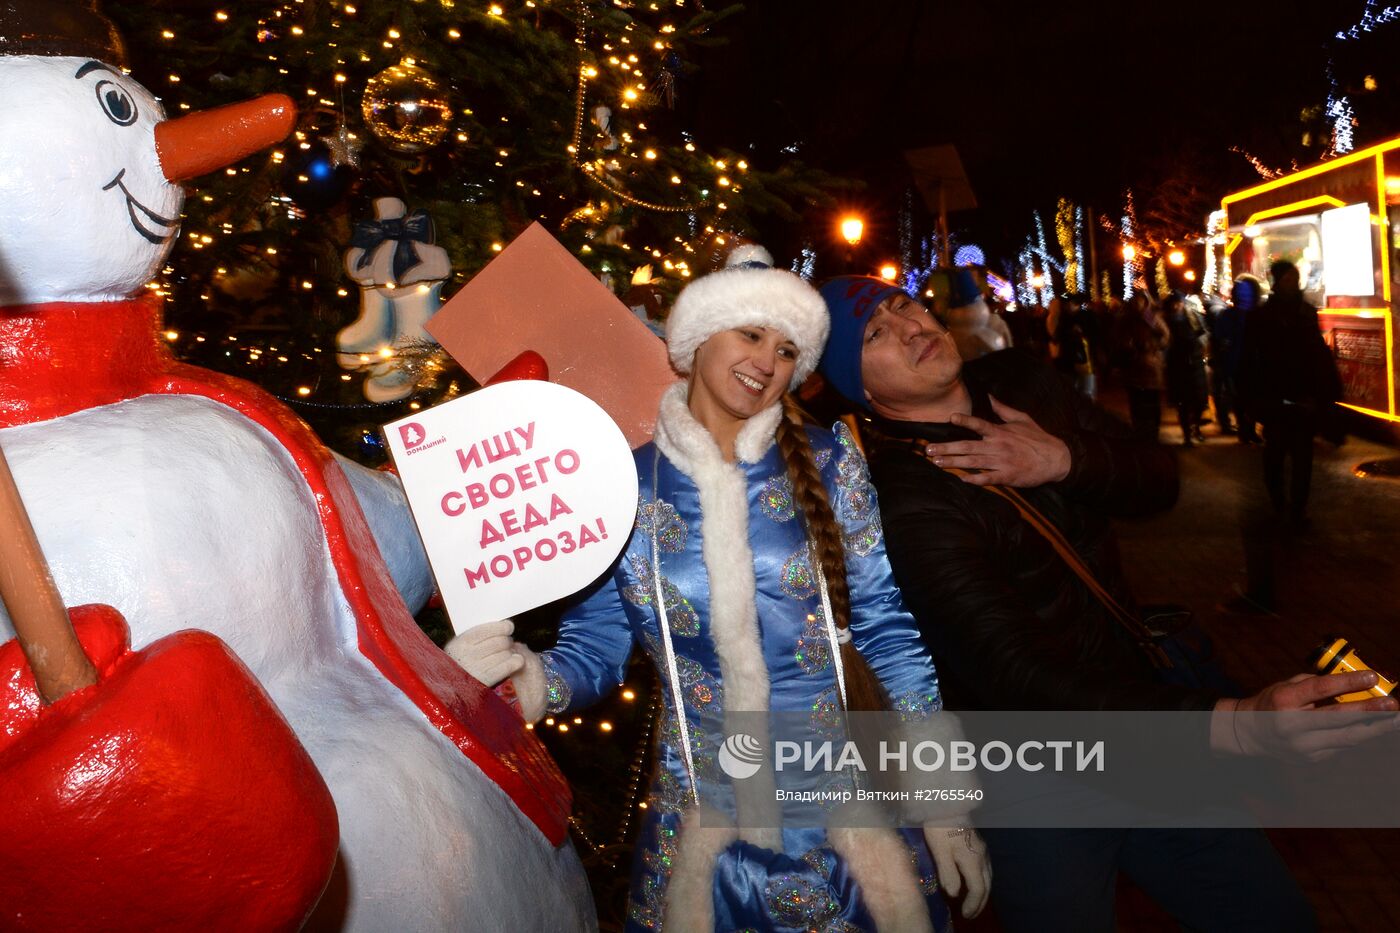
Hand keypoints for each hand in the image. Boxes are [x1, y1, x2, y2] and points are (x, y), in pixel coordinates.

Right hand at [444, 619, 523, 686]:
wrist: (452, 689)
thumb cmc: (460, 663)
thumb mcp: (460, 647)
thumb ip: (476, 636)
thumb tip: (504, 625)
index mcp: (459, 644)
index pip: (484, 630)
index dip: (501, 627)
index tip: (508, 627)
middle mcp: (466, 656)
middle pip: (498, 642)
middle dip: (506, 641)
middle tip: (507, 643)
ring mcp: (475, 670)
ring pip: (504, 654)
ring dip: (510, 652)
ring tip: (507, 654)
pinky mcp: (485, 682)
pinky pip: (506, 667)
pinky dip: (515, 662)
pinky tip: (517, 661)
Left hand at [922, 823, 990, 918]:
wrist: (946, 804)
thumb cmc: (940, 828)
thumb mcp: (940, 852)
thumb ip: (948, 874)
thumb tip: (954, 894)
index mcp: (973, 861)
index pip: (978, 889)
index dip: (973, 904)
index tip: (965, 914)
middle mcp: (982, 857)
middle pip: (987, 884)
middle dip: (980, 902)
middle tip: (971, 914)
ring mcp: (982, 849)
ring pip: (988, 876)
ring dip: (982, 892)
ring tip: (974, 902)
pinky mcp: (978, 843)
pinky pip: (986, 868)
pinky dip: (982, 880)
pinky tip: (974, 880)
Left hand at [923, 396, 1071, 487]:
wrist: (1056, 459)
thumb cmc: (1038, 438)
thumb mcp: (1022, 419)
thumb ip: (1002, 409)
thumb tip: (988, 396)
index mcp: (1001, 432)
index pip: (980, 424)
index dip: (966, 421)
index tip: (951, 418)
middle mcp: (998, 446)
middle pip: (968, 446)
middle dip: (946, 448)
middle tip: (928, 450)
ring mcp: (1002, 462)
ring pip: (972, 462)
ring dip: (953, 462)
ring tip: (936, 462)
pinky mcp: (1007, 477)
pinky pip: (987, 479)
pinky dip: (974, 479)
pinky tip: (961, 478)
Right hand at [1212, 671, 1398, 760]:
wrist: (1250, 734)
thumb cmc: (1273, 703)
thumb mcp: (1288, 687)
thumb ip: (1317, 685)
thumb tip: (1353, 685)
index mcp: (1284, 700)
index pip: (1320, 689)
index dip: (1348, 682)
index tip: (1371, 676)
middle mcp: (1292, 725)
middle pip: (1340, 718)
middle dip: (1371, 711)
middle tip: (1393, 705)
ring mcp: (1302, 746)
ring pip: (1347, 738)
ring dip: (1373, 728)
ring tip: (1394, 719)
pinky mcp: (1311, 759)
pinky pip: (1341, 746)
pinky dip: (1356, 736)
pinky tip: (1369, 728)